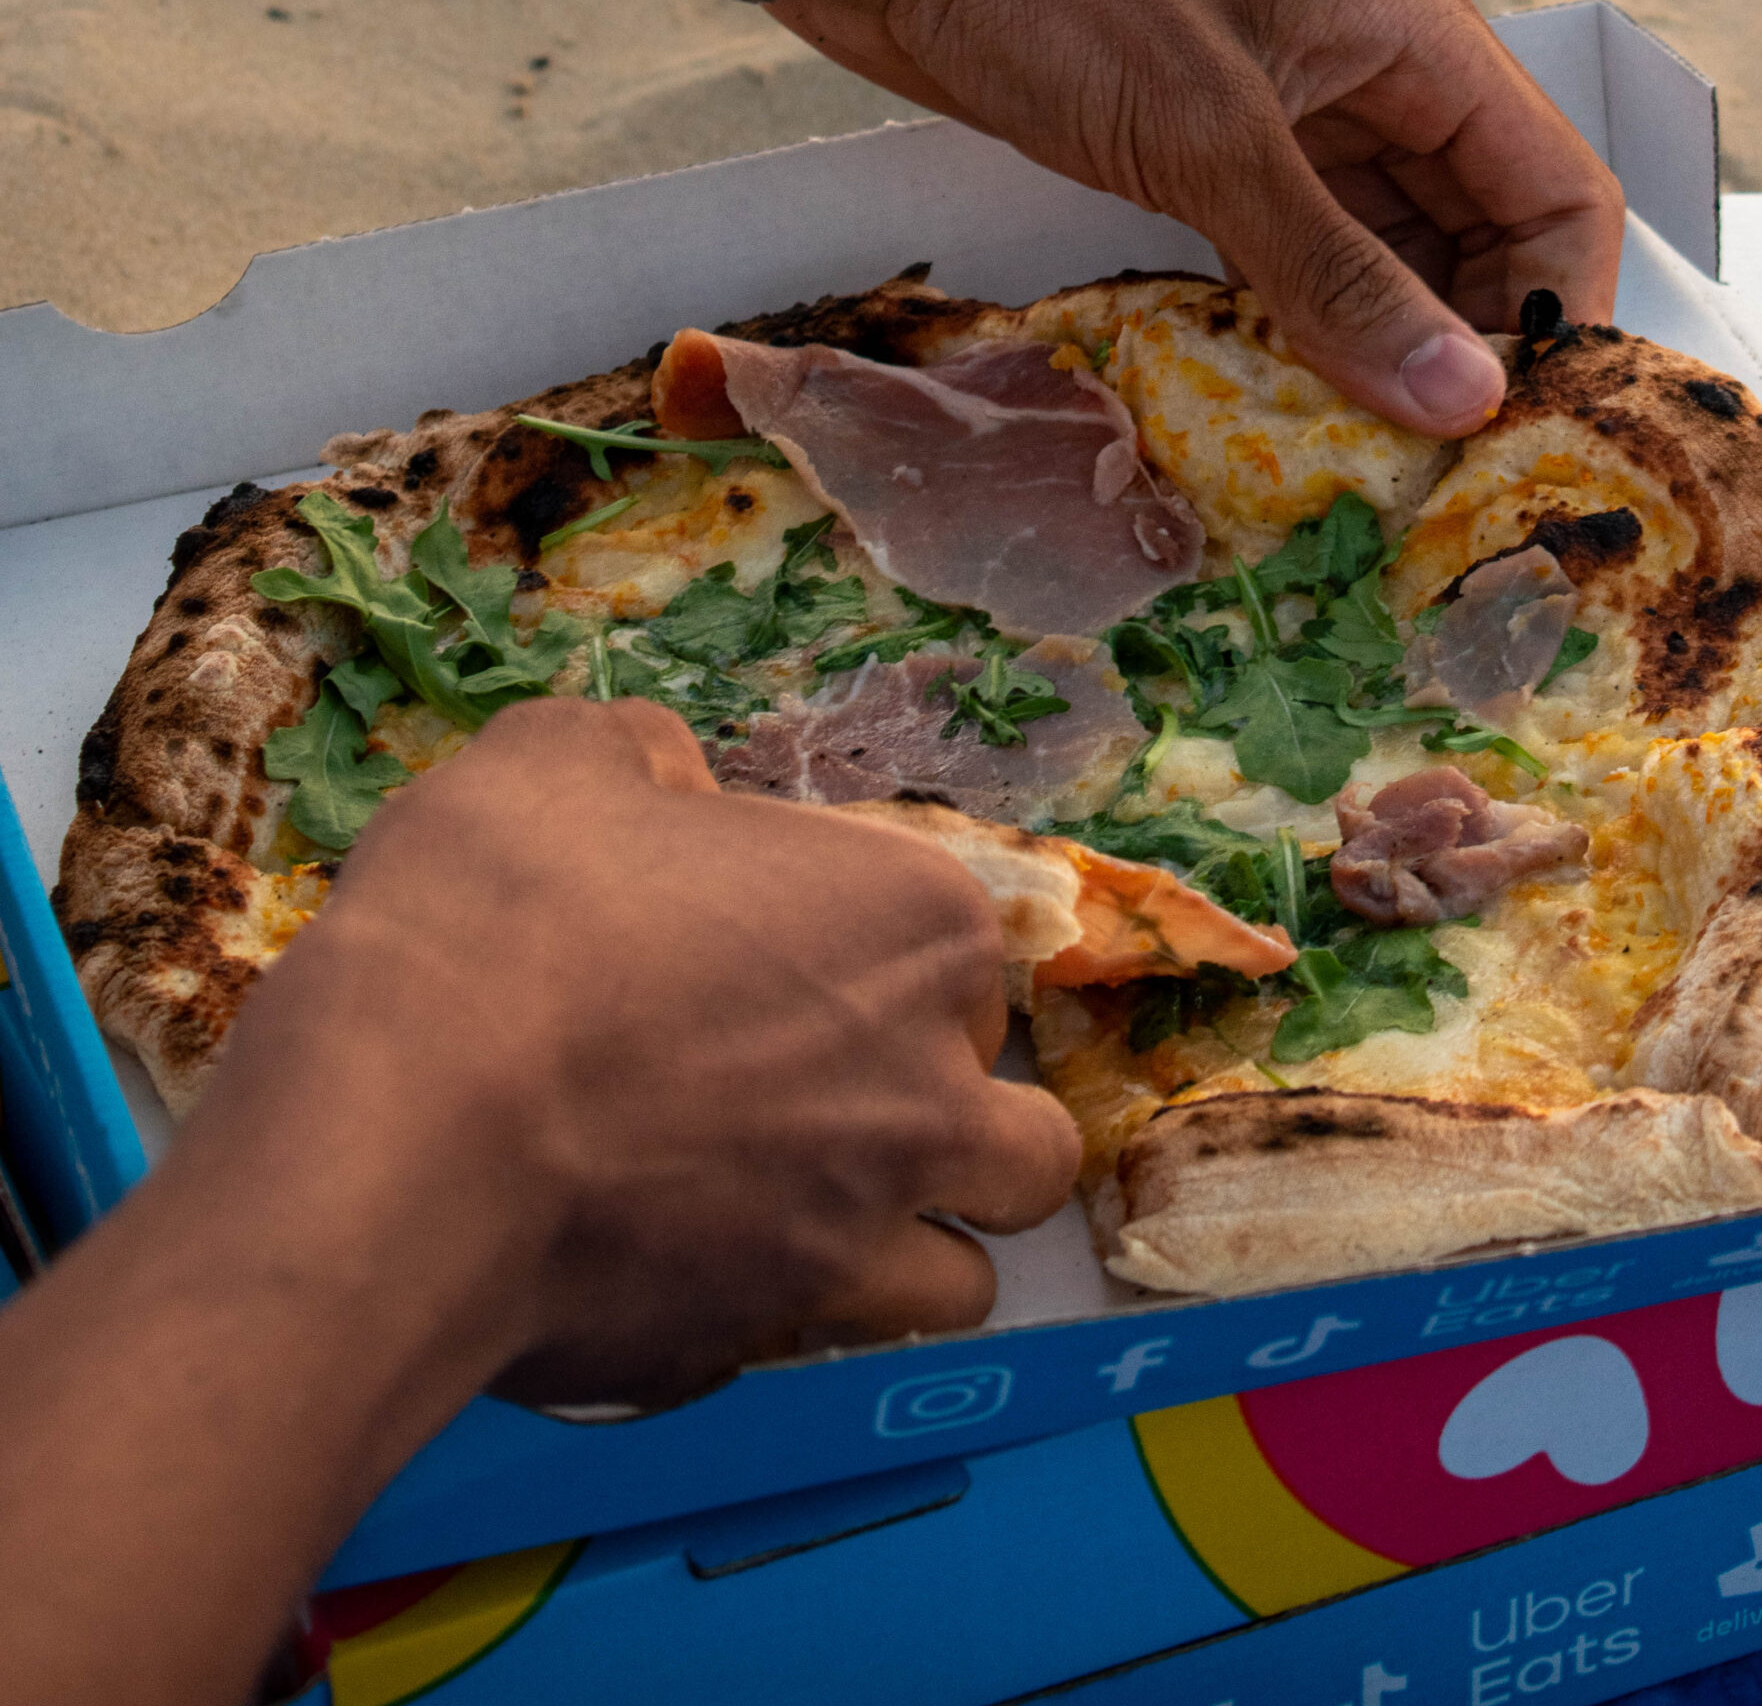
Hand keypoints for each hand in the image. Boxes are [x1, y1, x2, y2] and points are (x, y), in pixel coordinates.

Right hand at [210, 695, 1079, 1409]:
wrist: (401, 1135)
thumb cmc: (500, 916)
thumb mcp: (558, 760)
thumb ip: (645, 759)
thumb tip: (668, 788)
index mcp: (916, 924)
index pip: (957, 948)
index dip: (868, 950)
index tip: (764, 953)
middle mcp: (929, 1090)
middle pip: (1010, 1123)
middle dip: (940, 1113)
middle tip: (808, 1094)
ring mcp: (857, 1237)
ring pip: (966, 1276)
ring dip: (907, 1246)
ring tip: (794, 1212)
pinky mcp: (757, 1351)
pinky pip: (812, 1349)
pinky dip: (779, 1320)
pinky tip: (687, 1275)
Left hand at [778, 0, 1624, 435]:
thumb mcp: (1211, 136)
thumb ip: (1337, 273)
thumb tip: (1468, 398)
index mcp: (1414, 30)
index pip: (1555, 186)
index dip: (1558, 307)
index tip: (1522, 432)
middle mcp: (1370, 67)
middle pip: (1478, 227)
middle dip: (1473, 341)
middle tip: (1445, 476)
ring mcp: (1279, 104)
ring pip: (1379, 245)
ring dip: (1381, 343)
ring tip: (1374, 464)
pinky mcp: (1193, 142)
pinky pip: (1285, 247)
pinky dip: (1296, 320)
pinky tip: (1285, 402)